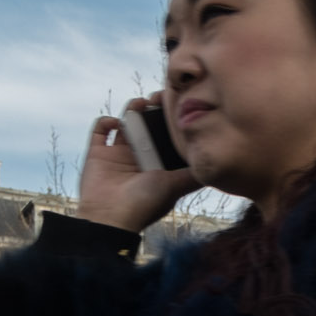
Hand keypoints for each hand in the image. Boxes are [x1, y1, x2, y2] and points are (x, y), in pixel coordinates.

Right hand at [75, 93, 201, 232]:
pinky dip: (107, 120)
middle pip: (149, 123)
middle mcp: (141, 155)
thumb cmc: (145, 204)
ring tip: (142, 103)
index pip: (169, 135)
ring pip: (127, 121)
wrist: (110, 219)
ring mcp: (119, 153)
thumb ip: (194, 174)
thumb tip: (218, 163)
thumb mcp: (175, 187)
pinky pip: (101, 129)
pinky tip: (117, 123)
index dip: (174, 119)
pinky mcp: (98, 152)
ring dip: (133, 107)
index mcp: (159, 162)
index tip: (180, 104)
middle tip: (161, 96)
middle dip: (155, 107)